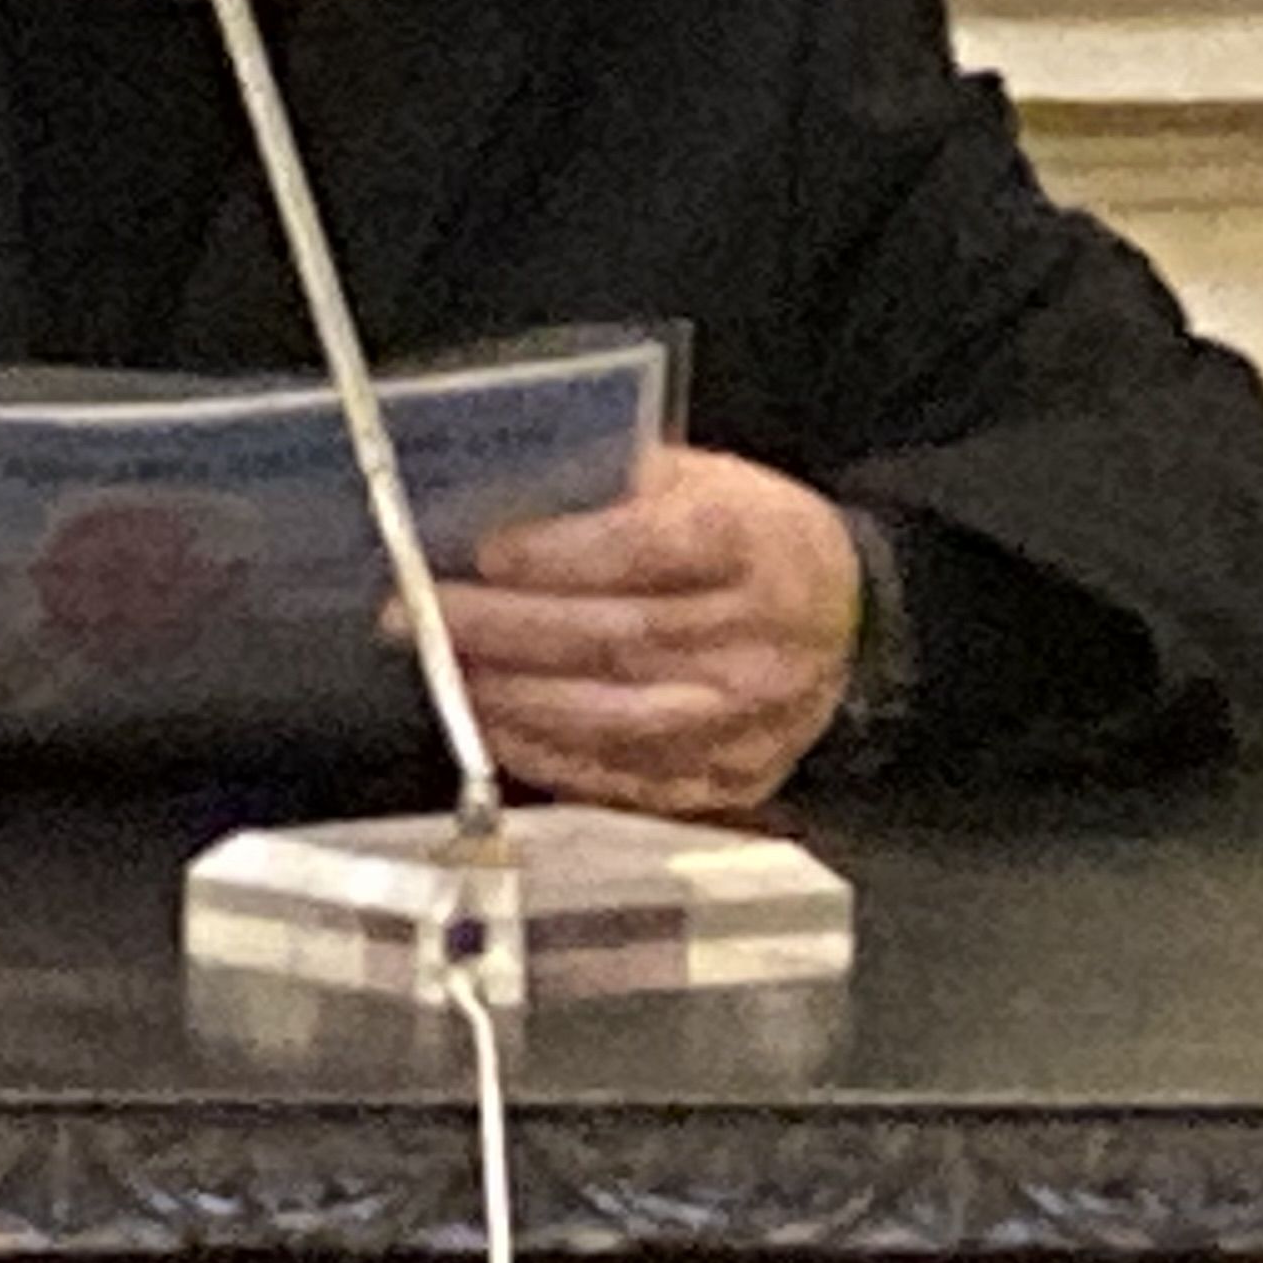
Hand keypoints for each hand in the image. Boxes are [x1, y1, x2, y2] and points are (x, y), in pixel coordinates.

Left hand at [414, 445, 860, 819]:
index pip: (652, 548)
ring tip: (443, 671)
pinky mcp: (729, 780)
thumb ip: (614, 487)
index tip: (487, 552)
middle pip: (616, 638)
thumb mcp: (703, 481)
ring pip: (613, 718)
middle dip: (502, 629)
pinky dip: (549, 755)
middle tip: (415, 616)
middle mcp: (758, 642)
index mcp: (756, 545)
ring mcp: (746, 723)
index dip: (564, 554)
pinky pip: (625, 780)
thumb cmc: (751, 536)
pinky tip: (493, 725)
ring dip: (512, 699)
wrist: (848, 624)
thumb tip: (498, 499)